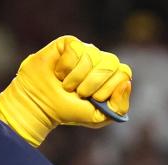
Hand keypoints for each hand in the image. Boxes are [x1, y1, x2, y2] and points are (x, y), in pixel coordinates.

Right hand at [0, 35, 131, 145]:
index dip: (110, 87)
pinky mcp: (69, 43)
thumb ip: (119, 107)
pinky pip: (75, 50)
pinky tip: (58, 73)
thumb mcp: (98, 117)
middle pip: (111, 63)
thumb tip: (126, 83)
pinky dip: (65, 67)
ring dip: (75, 79)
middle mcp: (100, 61)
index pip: (124, 73)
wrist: (40, 105)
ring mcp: (86, 50)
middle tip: (79, 93)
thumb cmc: (70, 111)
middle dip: (93, 84)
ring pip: (91, 58)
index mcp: (112, 77)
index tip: (94, 99)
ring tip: (65, 85)